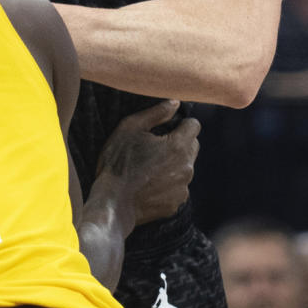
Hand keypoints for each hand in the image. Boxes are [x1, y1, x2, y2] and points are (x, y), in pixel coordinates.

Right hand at [95, 100, 199, 226]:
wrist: (112, 203)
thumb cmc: (118, 163)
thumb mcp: (129, 128)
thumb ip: (156, 113)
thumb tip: (175, 103)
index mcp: (178, 146)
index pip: (194, 126)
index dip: (180, 123)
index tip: (166, 128)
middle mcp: (187, 167)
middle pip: (192, 146)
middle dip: (178, 143)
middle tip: (154, 147)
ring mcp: (182, 188)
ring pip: (185, 168)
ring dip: (173, 164)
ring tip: (148, 168)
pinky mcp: (176, 204)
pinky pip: (177, 188)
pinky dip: (167, 184)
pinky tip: (148, 184)